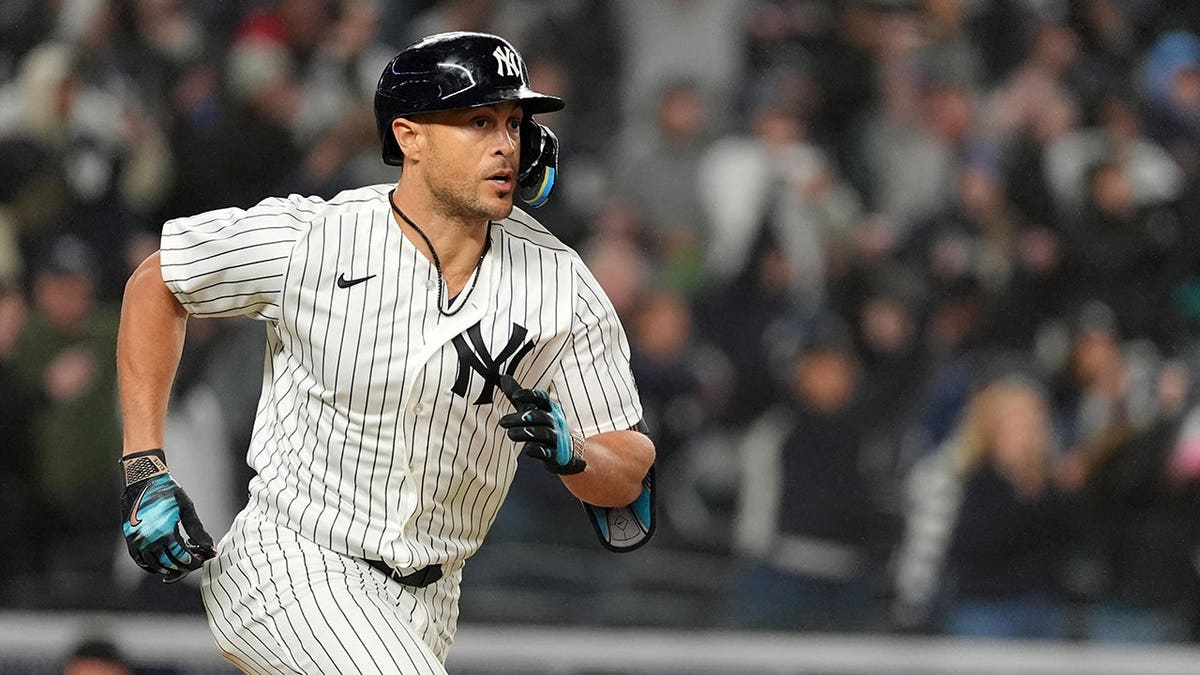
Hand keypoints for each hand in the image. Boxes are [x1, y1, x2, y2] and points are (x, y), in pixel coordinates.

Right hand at [120, 449, 215, 582]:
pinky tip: (160, 564)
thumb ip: (197, 529)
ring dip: (167, 568)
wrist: (143, 479)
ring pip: (153, 565)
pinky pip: (139, 560)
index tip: (201, 561)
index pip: (181, 557)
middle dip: (182, 566)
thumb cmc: (168, 491)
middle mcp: (148, 539)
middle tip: (192, 563)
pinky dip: (150, 565)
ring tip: (179, 565)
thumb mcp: (186, 508)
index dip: (193, 562)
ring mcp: (137, 540)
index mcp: (164, 532)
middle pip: (168, 563)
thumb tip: (209, 547)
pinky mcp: (130, 538)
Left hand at [499, 375, 585, 474]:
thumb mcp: (532, 410)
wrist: (566, 451)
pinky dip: (539, 450)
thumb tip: (503, 378)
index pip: (542, 398)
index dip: (529, 396)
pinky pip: (549, 452)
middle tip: (503, 421)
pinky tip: (528, 450)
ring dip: (527, 433)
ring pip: (544, 434)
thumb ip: (519, 398)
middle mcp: (555, 421)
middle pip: (540, 416)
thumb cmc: (545, 427)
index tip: (515, 396)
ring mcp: (557, 438)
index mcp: (550, 409)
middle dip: (522, 418)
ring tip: (510, 434)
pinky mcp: (556, 455)